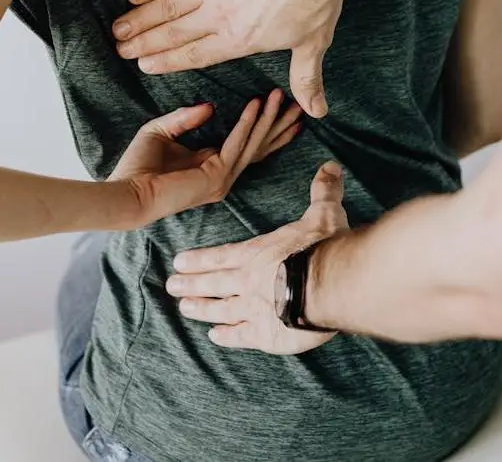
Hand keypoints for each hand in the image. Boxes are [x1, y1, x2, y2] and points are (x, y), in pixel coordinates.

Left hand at [111, 88, 301, 224]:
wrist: (127, 192)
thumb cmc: (137, 167)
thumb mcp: (161, 131)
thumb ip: (185, 118)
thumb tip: (211, 106)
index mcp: (211, 166)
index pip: (247, 145)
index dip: (265, 126)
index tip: (280, 106)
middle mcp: (222, 176)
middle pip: (260, 146)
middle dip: (279, 124)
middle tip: (299, 104)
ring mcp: (222, 179)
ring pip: (253, 144)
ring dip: (268, 119)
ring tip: (281, 96)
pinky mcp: (216, 177)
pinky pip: (236, 144)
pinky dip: (246, 123)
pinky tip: (255, 104)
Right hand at [112, 0, 356, 118]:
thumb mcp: (313, 43)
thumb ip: (305, 78)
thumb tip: (316, 111)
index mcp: (239, 40)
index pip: (195, 55)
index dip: (167, 62)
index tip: (145, 66)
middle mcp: (218, 16)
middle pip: (173, 33)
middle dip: (144, 44)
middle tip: (121, 50)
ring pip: (166, 6)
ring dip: (140, 18)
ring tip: (119, 28)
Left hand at [166, 161, 348, 354]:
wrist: (331, 284)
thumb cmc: (324, 247)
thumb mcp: (324, 214)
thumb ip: (323, 192)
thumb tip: (330, 166)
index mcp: (258, 253)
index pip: (222, 256)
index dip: (200, 260)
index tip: (179, 262)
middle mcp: (248, 281)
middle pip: (213, 283)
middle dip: (191, 284)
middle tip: (171, 286)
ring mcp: (253, 309)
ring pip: (220, 309)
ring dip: (202, 309)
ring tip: (185, 309)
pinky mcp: (266, 334)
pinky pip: (240, 336)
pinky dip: (227, 336)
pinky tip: (215, 336)